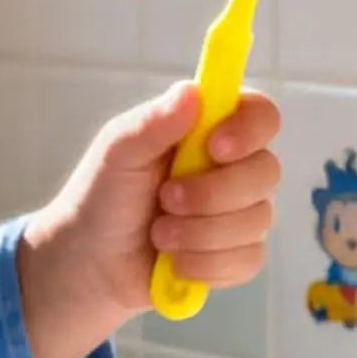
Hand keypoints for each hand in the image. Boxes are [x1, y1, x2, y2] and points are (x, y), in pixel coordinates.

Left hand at [19, 82, 281, 357]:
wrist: (89, 264)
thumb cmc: (101, 198)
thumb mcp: (116, 153)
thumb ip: (152, 122)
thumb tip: (192, 92)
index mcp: (209, 130)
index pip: (261, 115)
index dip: (249, 129)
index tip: (214, 147)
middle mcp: (234, 168)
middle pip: (266, 171)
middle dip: (211, 194)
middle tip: (165, 199)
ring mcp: (241, 213)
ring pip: (257, 220)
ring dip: (199, 233)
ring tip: (159, 234)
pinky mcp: (239, 255)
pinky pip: (248, 259)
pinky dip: (204, 264)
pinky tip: (175, 260)